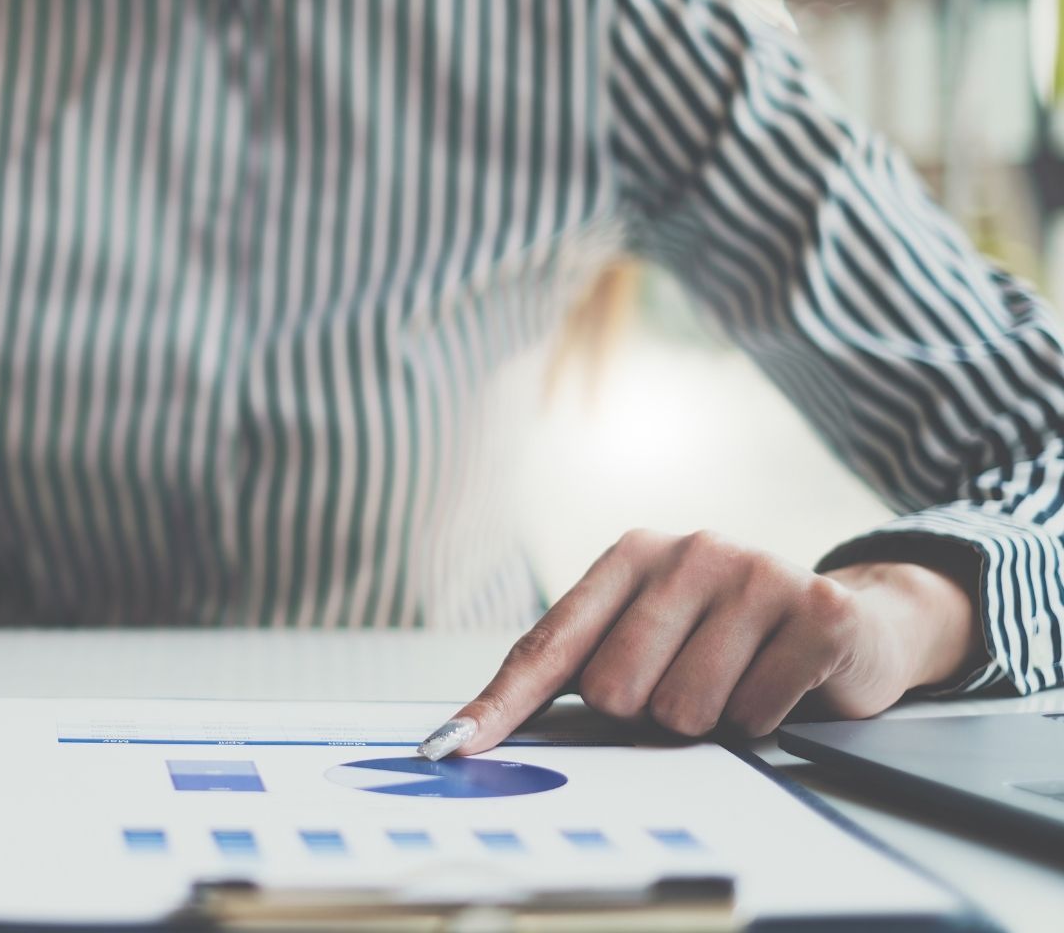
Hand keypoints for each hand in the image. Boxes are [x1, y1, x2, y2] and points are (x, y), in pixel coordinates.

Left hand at [418, 529, 982, 758]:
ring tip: (737, 683)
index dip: (501, 703)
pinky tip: (779, 684)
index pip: (550, 644)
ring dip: (710, 720)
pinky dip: (763, 719)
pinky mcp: (817, 609)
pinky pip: (754, 711)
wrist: (847, 619)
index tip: (453, 746)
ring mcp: (755, 573)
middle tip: (688, 686)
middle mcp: (688, 552)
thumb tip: (477, 731)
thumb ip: (578, 669)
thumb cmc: (725, 637)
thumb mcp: (648, 634)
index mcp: (630, 556)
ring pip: (685, 709)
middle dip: (648, 713)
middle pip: (616, 690)